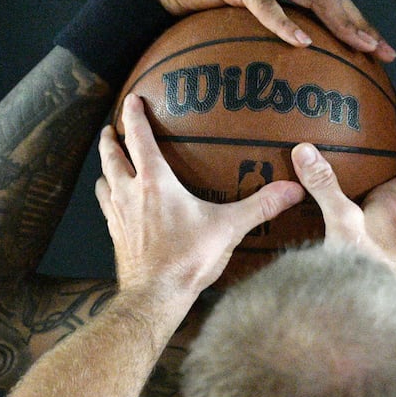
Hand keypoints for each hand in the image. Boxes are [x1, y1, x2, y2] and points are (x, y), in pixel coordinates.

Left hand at [95, 94, 303, 299]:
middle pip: (112, 156)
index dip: (133, 116)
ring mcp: (118, 215)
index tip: (131, 100)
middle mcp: (130, 193)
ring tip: (110, 163)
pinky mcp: (115, 235)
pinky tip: (115, 203)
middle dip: (111, 139)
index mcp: (155, 183)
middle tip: (111, 128)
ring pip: (103, 180)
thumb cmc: (187, 259)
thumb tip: (292, 189)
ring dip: (105, 168)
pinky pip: (105, 207)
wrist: (155, 296)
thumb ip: (259, 206)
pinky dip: (107, 196)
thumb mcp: (228, 228)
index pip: (138, 138)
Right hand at [132, 0, 395, 60]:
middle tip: (383, 53)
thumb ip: (266, 38)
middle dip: (360, 23)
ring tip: (358, 45)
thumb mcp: (242, 21)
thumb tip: (289, 80)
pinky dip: (285, 22)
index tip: (385, 53)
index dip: (360, 22)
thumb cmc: (199, 6)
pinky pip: (264, 2)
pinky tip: (302, 42)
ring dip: (338, 19)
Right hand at [291, 143, 395, 278]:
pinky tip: (352, 259)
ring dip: (376, 228)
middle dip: (384, 199)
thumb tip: (306, 151)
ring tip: (355, 224)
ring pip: (390, 235)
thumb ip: (324, 187)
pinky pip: (380, 259)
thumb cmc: (365, 261)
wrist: (377, 315)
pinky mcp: (390, 280)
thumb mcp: (340, 219)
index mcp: (393, 210)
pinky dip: (369, 253)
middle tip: (367, 190)